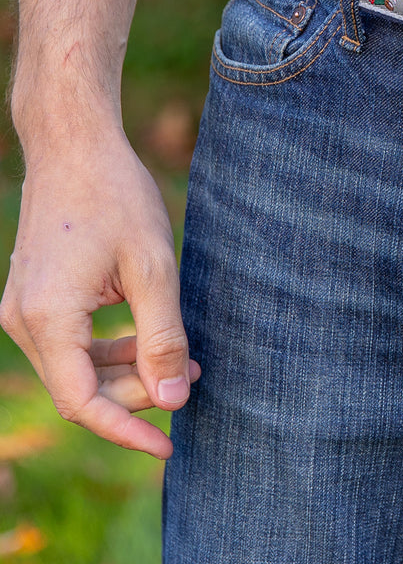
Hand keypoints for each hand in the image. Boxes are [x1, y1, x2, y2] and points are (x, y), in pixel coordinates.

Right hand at [0, 126, 199, 458]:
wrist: (74, 145)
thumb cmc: (116, 197)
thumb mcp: (154, 268)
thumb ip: (161, 338)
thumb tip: (171, 400)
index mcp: (47, 319)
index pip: (82, 402)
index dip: (127, 429)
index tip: (170, 444)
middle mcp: (21, 322)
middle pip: (79, 387)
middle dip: (137, 391)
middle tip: (193, 376)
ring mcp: (22, 309)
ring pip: (75, 366)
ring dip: (126, 370)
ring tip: (183, 360)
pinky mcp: (34, 296)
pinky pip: (70, 341)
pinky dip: (109, 347)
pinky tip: (149, 337)